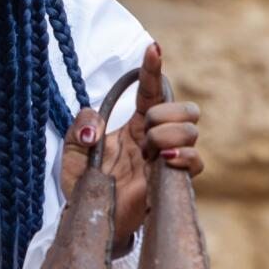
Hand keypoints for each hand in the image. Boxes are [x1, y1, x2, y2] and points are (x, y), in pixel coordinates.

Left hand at [61, 42, 203, 254]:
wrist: (91, 220)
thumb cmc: (84, 186)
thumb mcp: (72, 150)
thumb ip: (80, 126)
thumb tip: (96, 124)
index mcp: (134, 127)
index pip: (151, 91)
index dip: (154, 68)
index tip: (153, 48)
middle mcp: (155, 140)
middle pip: (185, 109)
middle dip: (169, 110)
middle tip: (147, 127)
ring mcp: (166, 160)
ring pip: (192, 129)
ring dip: (171, 131)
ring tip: (152, 147)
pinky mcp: (171, 182)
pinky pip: (196, 162)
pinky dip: (184, 155)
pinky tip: (164, 158)